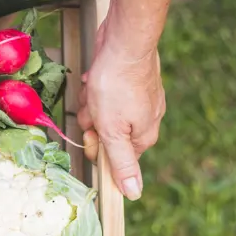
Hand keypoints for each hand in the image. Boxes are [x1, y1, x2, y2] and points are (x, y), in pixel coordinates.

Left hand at [78, 20, 166, 200]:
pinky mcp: (126, 83)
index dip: (97, 145)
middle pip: (104, 134)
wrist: (124, 41)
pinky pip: (102, 94)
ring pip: (100, 113)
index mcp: (143, 136)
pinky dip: (95, 87)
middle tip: (97, 106)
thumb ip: (123, 164)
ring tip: (97, 88)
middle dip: (93, 120)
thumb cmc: (118, 86)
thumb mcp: (115, 131)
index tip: (94, 130)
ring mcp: (135, 100)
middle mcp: (143, 120)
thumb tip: (134, 194)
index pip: (113, 158)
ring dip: (91, 102)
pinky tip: (96, 77)